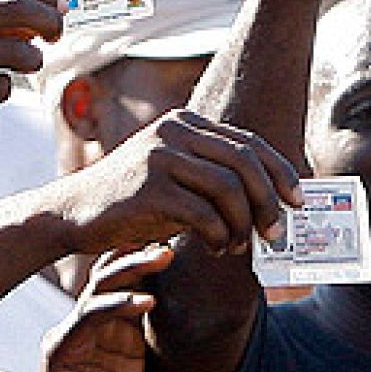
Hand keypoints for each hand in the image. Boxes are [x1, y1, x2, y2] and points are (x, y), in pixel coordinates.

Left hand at [29, 245, 169, 371]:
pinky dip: (146, 279)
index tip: (148, 302)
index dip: (116, 305)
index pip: (88, 314)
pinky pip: (132, 298)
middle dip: (128, 270)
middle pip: (99, 287)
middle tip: (162, 256)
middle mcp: (77, 329)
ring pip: (114, 284)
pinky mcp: (118, 333)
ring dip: (137, 266)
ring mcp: (99, 328)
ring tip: (166, 251)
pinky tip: (164, 261)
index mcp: (61, 347)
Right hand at [50, 108, 301, 256]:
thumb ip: (214, 175)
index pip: (248, 143)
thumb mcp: (176, 175)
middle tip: (276, 231)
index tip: (298, 199)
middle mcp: (174, 132)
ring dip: (244, 223)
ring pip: (228, 189)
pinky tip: (219, 249)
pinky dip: (220, 235)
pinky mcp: (148, 189)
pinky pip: (203, 214)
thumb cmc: (134, 201)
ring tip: (241, 245)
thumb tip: (273, 200)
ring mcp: (160, 157)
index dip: (280, 171)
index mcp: (185, 122)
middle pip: (244, 162)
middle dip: (269, 200)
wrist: (73, 214)